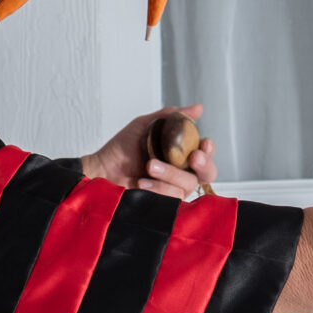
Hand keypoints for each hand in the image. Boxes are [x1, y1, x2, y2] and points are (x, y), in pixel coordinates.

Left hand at [81, 104, 217, 201]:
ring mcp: (173, 190)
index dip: (209, 150)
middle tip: (193, 157)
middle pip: (207, 173)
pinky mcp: (163, 204)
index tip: (204, 144)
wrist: (103, 169)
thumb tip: (198, 108)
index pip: (205, 154)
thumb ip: (171, 116)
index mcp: (180, 154)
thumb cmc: (123, 148)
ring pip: (188, 184)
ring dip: (170, 173)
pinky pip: (172, 197)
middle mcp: (181, 173)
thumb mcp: (147, 125)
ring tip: (149, 165)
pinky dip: (159, 188)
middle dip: (204, 164)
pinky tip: (143, 182)